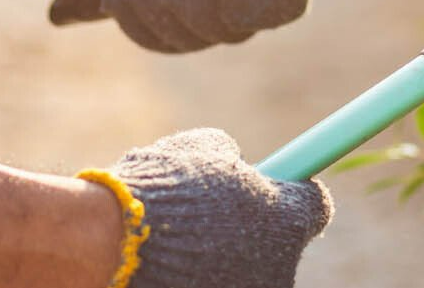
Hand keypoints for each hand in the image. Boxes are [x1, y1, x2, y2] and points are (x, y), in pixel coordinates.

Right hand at [105, 129, 330, 287]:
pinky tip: (165, 267)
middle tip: (215, 218)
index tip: (278, 187)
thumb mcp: (202, 149)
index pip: (316, 207)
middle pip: (279, 247)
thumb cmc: (160, 190)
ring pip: (244, 272)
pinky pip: (212, 286)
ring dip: (223, 259)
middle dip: (253, 231)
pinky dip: (195, 278)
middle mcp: (280, 270)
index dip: (294, 193)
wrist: (108, 245)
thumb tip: (232, 163)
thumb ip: (229, 158)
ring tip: (179, 243)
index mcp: (289, 221)